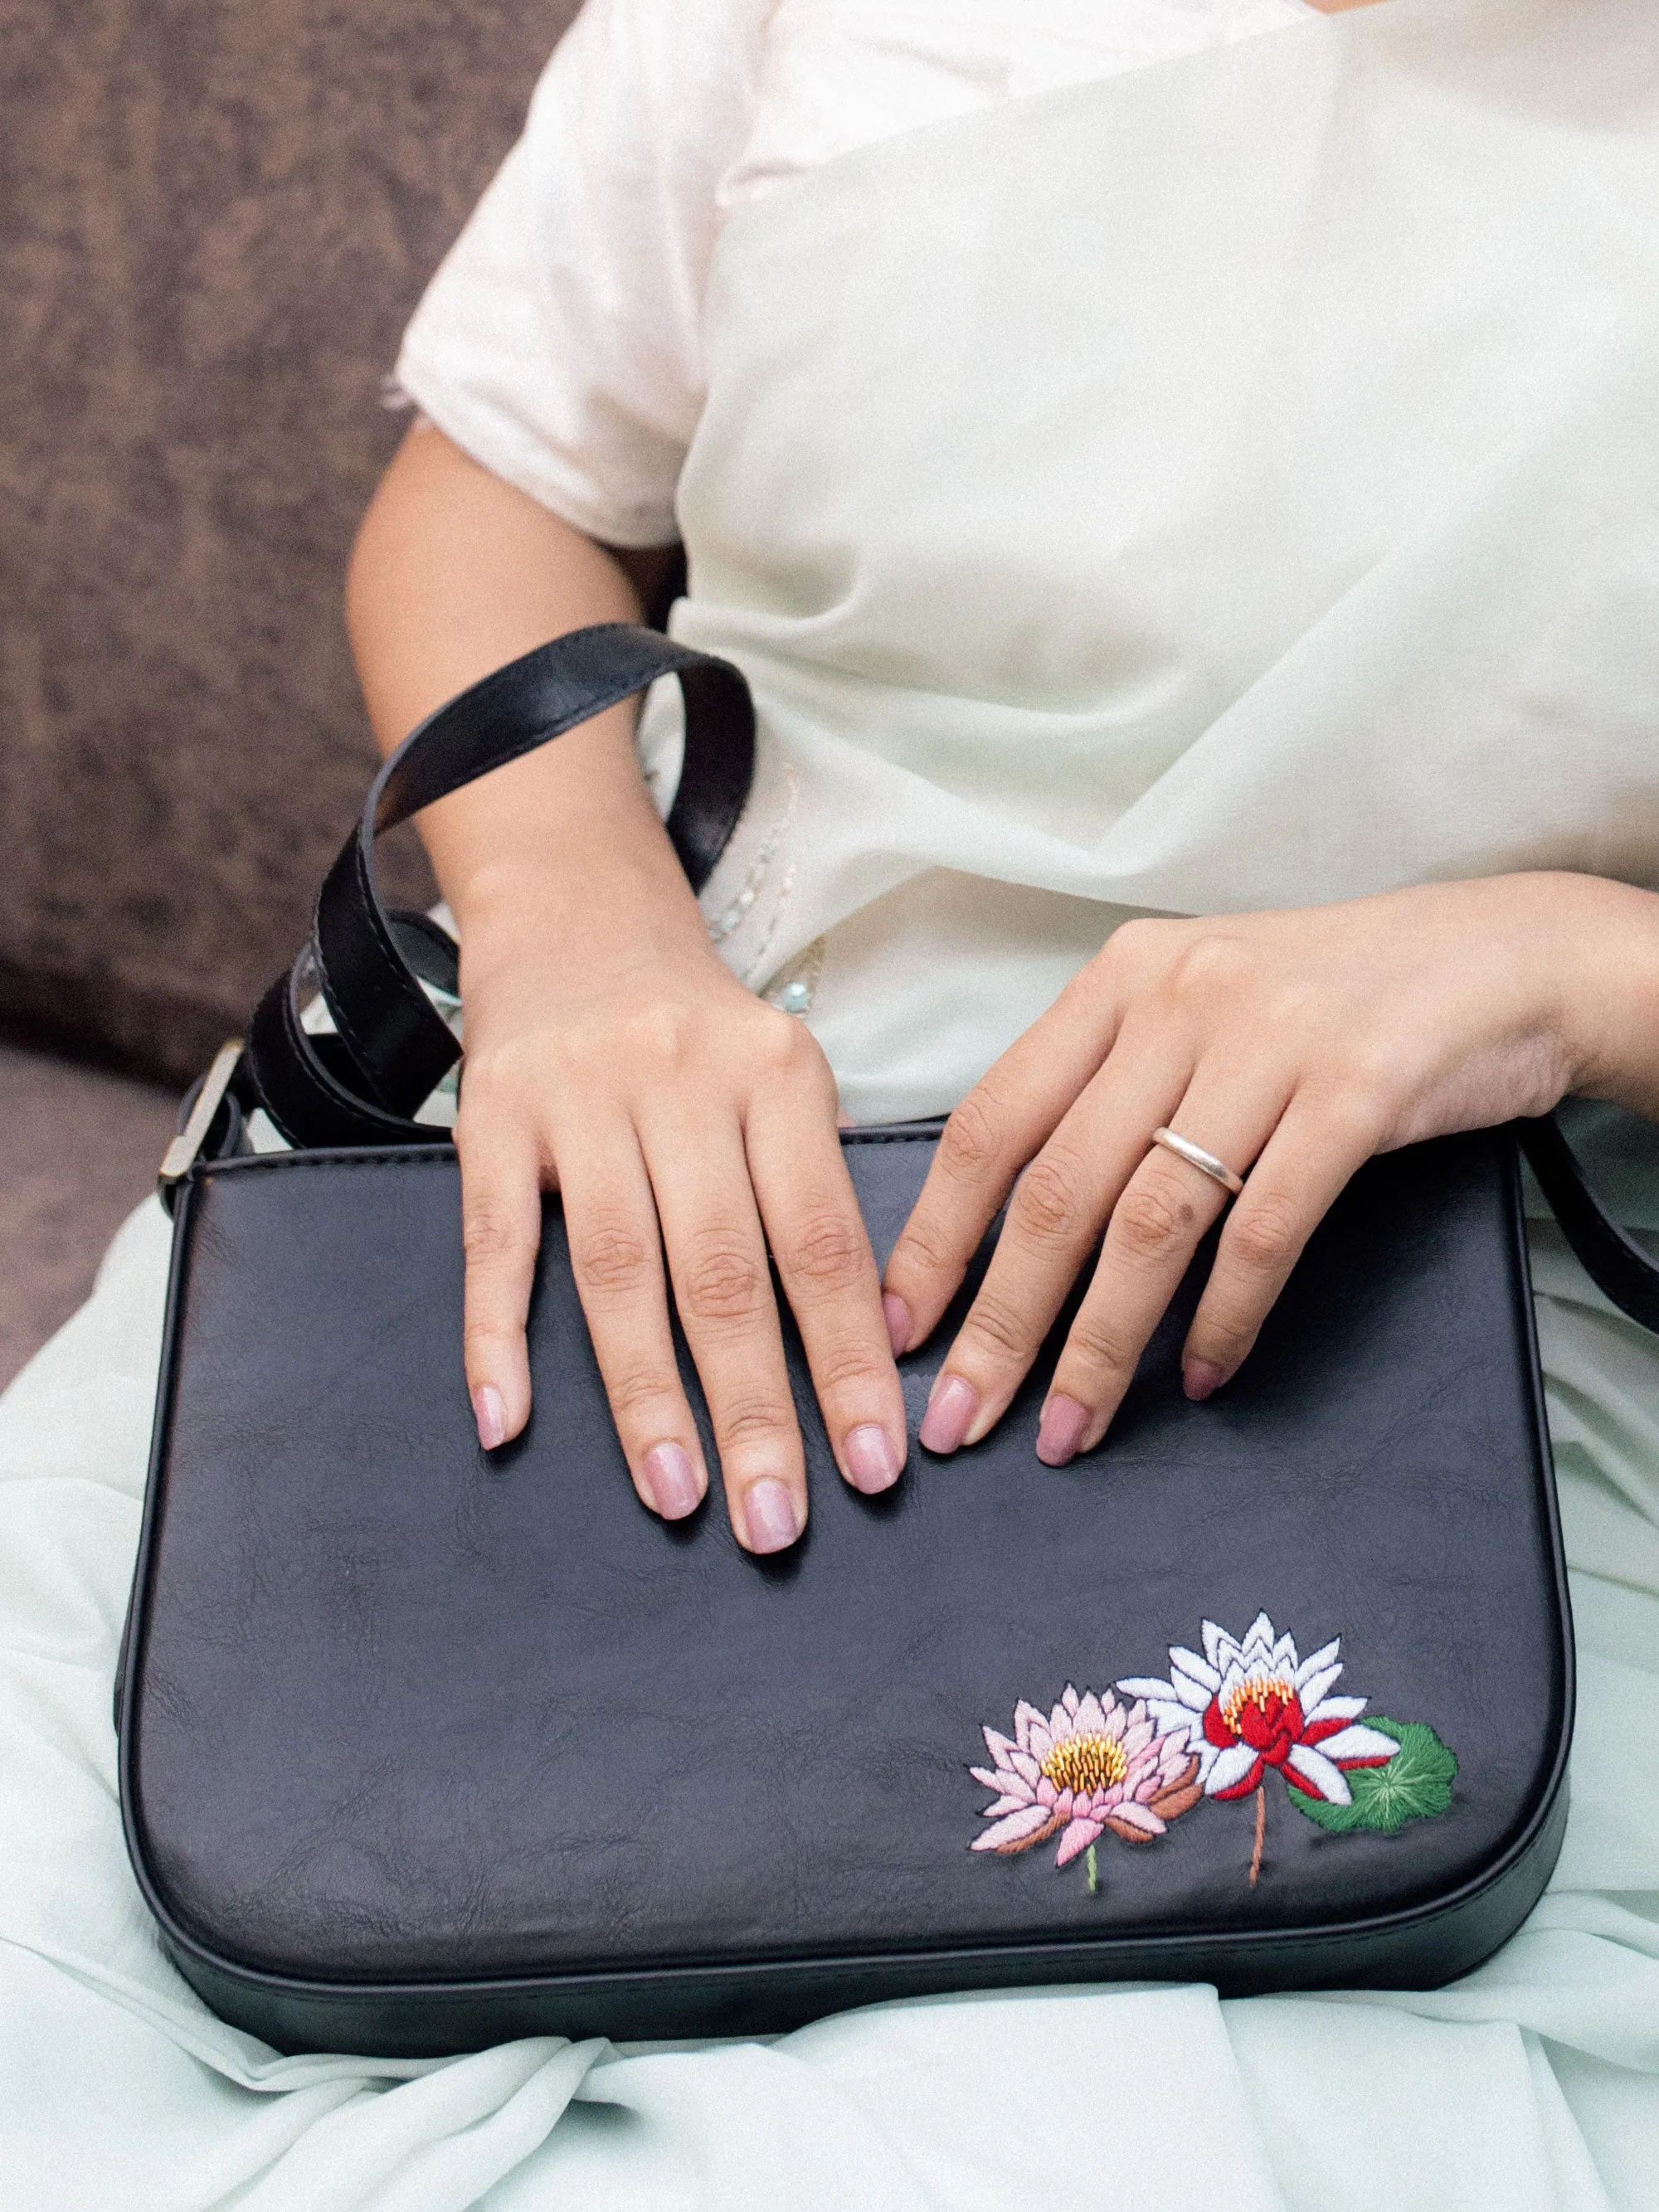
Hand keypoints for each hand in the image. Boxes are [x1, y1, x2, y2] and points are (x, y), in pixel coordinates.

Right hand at [455, 871, 905, 1551]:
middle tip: (779, 1524)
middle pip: (725, 1272)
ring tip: (680, 1497)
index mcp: (777, 1077)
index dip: (851, 1362)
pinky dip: (498, 1337)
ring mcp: (579, 1098)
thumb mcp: (780, 1079)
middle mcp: (681, 1082)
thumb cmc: (699, 1032)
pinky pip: (493, 1242)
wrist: (578, 914)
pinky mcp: (491, 1114)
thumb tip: (867, 1341)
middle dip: (758, 1410)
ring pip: (620, 1270)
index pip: (824, 1243)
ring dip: (648, 1397)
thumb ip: (811, 1189)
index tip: (878, 1466)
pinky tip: (508, 1422)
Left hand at [880, 872, 1658, 1464]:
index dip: (937, 1236)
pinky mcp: (1357, 1091)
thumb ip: (1111, 1084)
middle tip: (963, 1416)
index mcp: (1120, 978)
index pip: (991, 1121)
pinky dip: (1223, 1319)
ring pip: (1150, 1222)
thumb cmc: (1333, 1002)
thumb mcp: (1200, 1008)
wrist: (1503, 960)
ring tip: (1070, 1428)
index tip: (897, 1330)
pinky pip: (1263, 1233)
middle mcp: (1179, 998)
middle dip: (1000, 1320)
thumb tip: (1011, 1222)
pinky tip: (1202, 1377)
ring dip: (1100, 1344)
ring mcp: (1269, 1041)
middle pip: (1056, 1188)